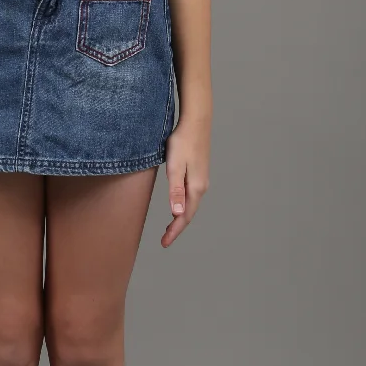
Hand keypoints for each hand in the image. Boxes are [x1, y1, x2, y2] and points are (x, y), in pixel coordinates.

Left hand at [162, 115, 209, 246]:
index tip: (164, 243)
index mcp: (195, 188)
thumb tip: (177, 214)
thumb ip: (175, 191)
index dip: (174, 231)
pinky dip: (183, 206)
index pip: (184, 217)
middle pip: (189, 213)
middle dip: (177, 228)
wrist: (196, 121)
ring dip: (180, 217)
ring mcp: (201, 179)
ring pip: (190, 205)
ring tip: (170, 227)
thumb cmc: (183, 142)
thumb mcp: (175, 167)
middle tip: (165, 239)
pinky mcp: (198, 173)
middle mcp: (201, 186)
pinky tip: (177, 206)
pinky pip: (191, 196)